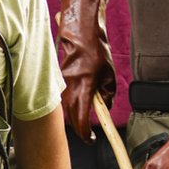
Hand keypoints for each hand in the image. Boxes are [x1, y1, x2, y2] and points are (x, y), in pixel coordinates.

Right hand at [55, 0, 114, 140]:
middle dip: (80, 127)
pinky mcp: (60, 78)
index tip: (91, 139)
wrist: (80, 30)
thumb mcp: (109, 74)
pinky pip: (65, 97)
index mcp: (84, 86)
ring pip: (67, 108)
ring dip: (75, 115)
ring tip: (85, 117)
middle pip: (71, 117)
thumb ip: (107, 94)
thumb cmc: (96, 49)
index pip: (81, 118)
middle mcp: (70, 87)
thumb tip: (103, 106)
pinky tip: (79, 100)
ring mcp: (63, 83)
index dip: (86, 133)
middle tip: (89, 133)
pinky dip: (72, 103)